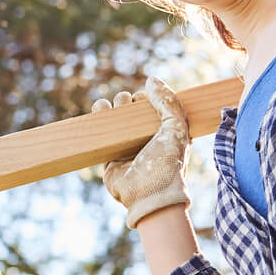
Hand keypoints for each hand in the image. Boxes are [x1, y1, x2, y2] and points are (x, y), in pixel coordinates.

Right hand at [92, 76, 190, 230]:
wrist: (150, 194)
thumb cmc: (168, 162)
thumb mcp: (176, 127)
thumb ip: (168, 102)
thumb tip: (152, 79)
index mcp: (167, 132)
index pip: (155, 107)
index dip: (149, 98)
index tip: (145, 100)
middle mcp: (147, 139)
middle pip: (133, 110)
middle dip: (128, 101)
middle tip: (128, 104)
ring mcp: (128, 147)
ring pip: (116, 118)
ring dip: (113, 106)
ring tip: (112, 106)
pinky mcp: (110, 156)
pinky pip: (101, 133)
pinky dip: (99, 117)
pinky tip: (100, 109)